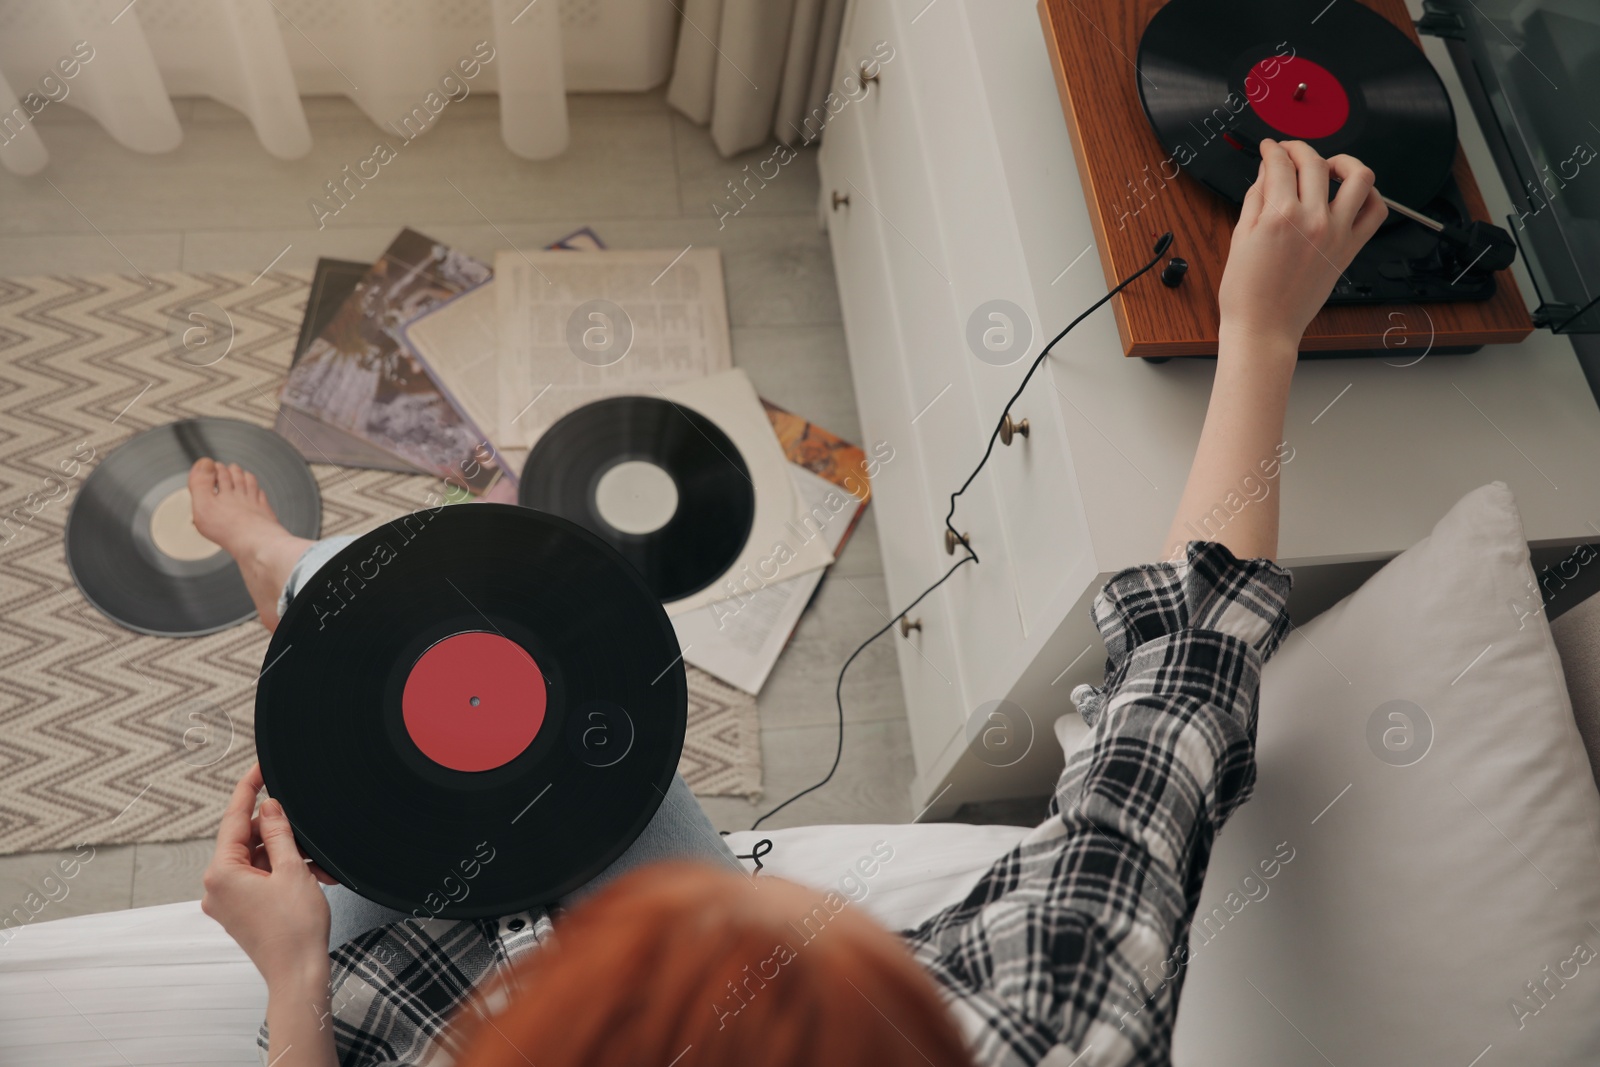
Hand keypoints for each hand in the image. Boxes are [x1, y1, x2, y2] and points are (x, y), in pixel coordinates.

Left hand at [201, 764, 332, 988]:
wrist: (298, 974)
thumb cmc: (295, 929)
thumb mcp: (292, 870)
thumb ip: (278, 833)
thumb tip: (269, 807)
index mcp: (221, 872)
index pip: (235, 817)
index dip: (249, 788)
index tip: (260, 767)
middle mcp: (217, 886)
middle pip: (247, 839)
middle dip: (280, 832)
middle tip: (309, 831)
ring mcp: (228, 901)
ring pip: (258, 860)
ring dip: (288, 855)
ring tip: (319, 864)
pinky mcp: (241, 912)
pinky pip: (261, 879)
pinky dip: (284, 873)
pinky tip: (313, 876)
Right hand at [1217, 139, 1387, 353]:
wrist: (1264, 328)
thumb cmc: (1246, 293)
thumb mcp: (1240, 238)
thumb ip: (1256, 198)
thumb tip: (1267, 173)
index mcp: (1279, 216)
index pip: (1280, 165)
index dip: (1272, 150)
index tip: (1269, 147)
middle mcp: (1313, 220)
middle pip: (1315, 163)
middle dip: (1299, 149)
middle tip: (1289, 151)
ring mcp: (1336, 233)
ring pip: (1358, 178)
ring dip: (1344, 163)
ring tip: (1330, 167)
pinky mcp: (1349, 249)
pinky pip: (1375, 212)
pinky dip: (1370, 196)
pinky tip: (1353, 194)